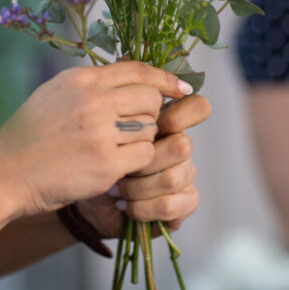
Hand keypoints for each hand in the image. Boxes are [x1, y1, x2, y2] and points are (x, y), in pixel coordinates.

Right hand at [0, 62, 192, 217]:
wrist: (2, 174)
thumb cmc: (28, 136)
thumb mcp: (54, 94)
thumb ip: (90, 84)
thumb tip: (131, 74)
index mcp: (81, 80)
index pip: (137, 69)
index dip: (165, 78)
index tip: (182, 88)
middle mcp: (92, 102)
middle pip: (150, 100)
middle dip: (150, 115)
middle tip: (132, 130)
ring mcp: (100, 134)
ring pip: (150, 130)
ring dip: (141, 141)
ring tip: (117, 149)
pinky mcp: (105, 165)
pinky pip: (143, 157)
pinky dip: (136, 164)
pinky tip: (116, 167)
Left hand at [78, 93, 209, 237]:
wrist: (90, 195)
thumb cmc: (96, 155)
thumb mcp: (103, 126)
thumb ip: (121, 103)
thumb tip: (127, 81)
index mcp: (169, 121)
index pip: (198, 107)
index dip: (180, 114)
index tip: (152, 124)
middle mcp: (182, 145)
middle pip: (182, 145)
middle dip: (145, 160)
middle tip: (121, 165)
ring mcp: (186, 174)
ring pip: (172, 178)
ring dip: (136, 187)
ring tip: (115, 188)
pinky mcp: (185, 203)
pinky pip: (169, 205)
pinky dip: (140, 207)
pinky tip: (123, 204)